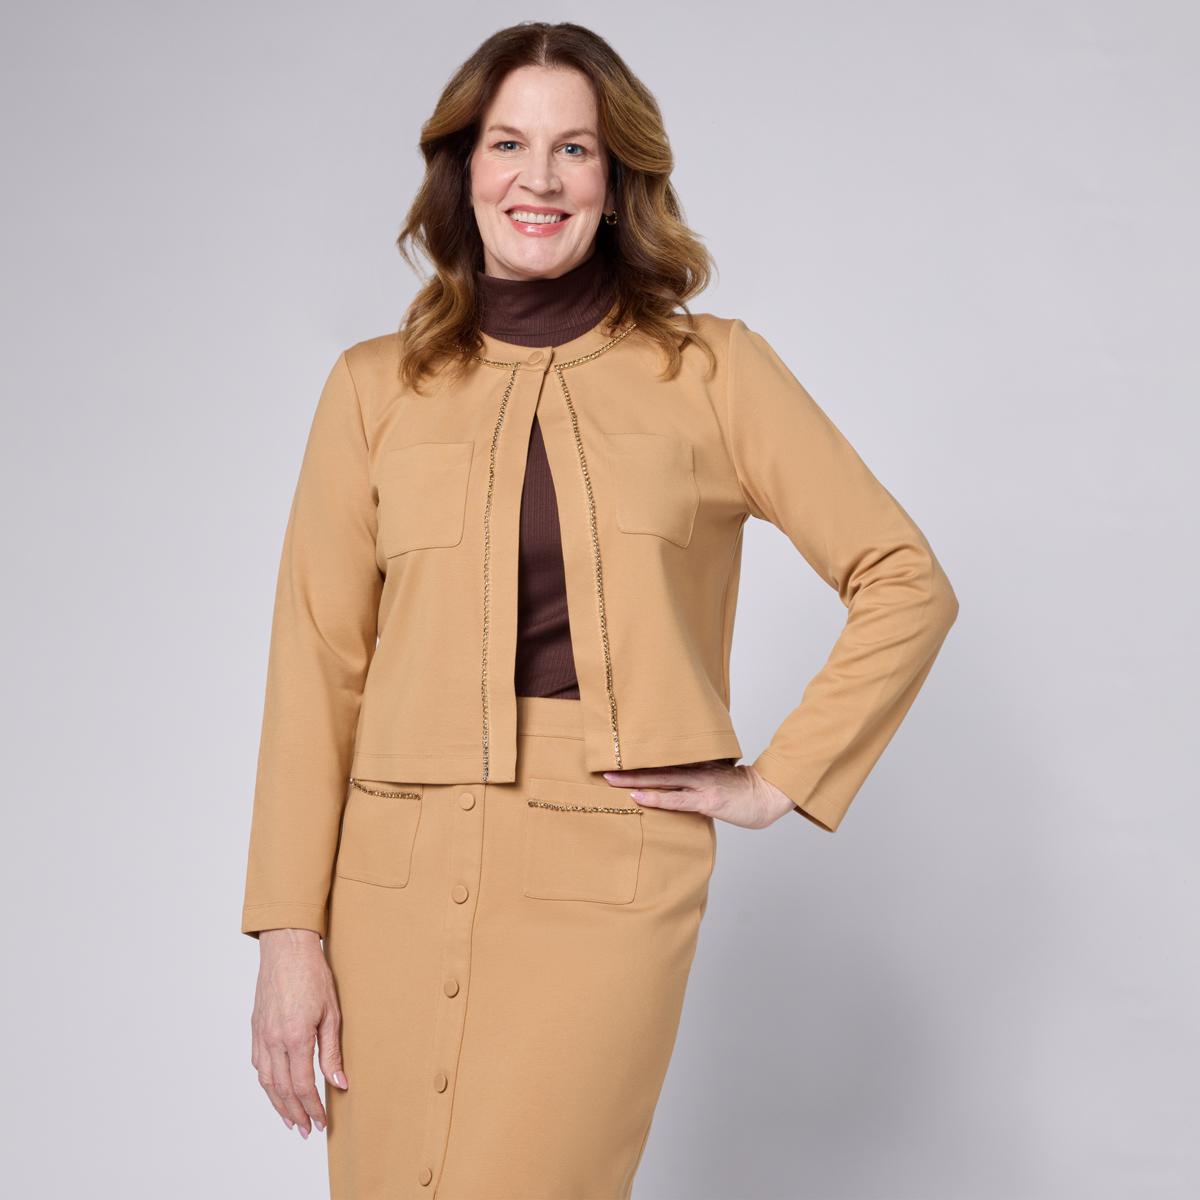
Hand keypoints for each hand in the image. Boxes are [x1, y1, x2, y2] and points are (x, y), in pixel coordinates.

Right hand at [250, 928, 346, 1136]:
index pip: (303, 1085)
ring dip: (278, 1104)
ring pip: (267, 1081)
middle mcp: (274, 1041)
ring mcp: (261, 1035)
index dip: (312, 1108)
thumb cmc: (313, 975)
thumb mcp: (331, 1013)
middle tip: (307, 1130)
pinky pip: (259, 1065)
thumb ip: (331, 1052)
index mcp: (295, 1037)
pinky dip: (267, 1084)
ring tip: (291, 1120)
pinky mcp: (256, 1028)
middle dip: (296, 1113)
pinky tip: (276, 1090)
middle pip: (282, 1089)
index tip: (322, 1123)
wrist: (286, 948)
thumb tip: (339, 1084)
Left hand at [602, 760, 796, 829]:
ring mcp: (701, 784)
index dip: (638, 761)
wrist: (768, 795)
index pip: (662, 762)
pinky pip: (677, 799)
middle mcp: (695, 771)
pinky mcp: (707, 800)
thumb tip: (674, 785)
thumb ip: (695, 780)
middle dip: (627, 767)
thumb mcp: (716, 780)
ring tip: (610, 779)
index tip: (616, 758)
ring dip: (634, 779)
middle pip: (655, 767)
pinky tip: (638, 797)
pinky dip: (656, 798)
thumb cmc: (742, 792)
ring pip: (661, 780)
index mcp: (696, 766)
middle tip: (602, 765)